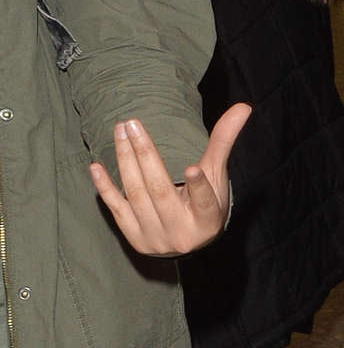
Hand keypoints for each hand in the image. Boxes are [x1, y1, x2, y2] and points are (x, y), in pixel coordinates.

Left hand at [90, 104, 250, 256]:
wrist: (186, 241)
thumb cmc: (205, 202)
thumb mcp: (217, 175)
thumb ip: (224, 142)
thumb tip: (243, 107)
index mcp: (207, 219)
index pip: (204, 201)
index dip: (198, 186)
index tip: (192, 168)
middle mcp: (181, 232)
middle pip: (160, 190)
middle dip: (145, 155)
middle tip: (132, 124)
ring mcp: (155, 237)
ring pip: (136, 195)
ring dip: (125, 162)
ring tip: (120, 132)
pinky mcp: (135, 238)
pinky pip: (117, 210)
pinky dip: (106, 188)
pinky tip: (96, 167)